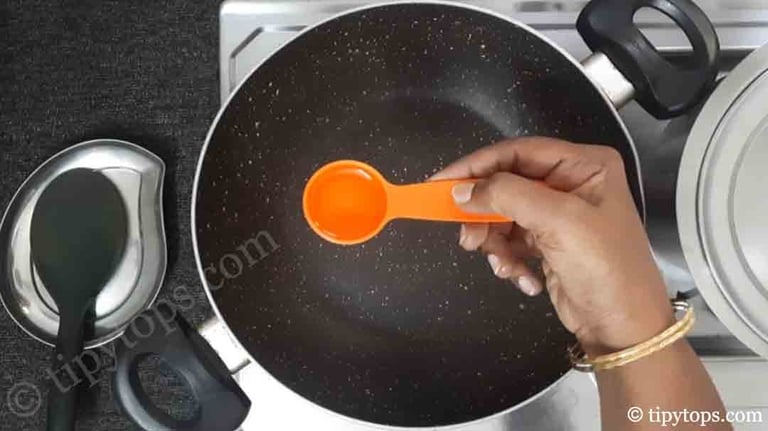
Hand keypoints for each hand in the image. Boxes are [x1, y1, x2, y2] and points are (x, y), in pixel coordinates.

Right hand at [432, 137, 673, 355]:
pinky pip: (510, 240)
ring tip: (502, 266)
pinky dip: (508, 258)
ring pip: (502, 215)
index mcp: (584, 165)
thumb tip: (461, 191)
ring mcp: (558, 215)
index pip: (517, 152)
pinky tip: (523, 278)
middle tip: (468, 239)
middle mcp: (571, 183)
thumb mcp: (559, 221)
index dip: (476, 167)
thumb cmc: (605, 267)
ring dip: (495, 242)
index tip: (440, 184)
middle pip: (505, 185)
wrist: (624, 329)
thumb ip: (507, 195)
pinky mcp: (548, 243)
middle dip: (485, 214)